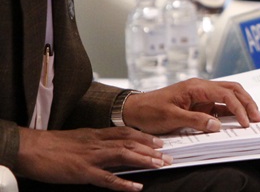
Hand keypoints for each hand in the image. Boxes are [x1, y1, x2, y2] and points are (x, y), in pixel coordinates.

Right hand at [17, 126, 170, 190]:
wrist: (32, 148)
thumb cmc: (53, 145)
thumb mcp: (79, 138)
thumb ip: (96, 141)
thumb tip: (111, 145)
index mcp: (97, 134)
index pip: (127, 132)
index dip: (146, 137)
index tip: (160, 141)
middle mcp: (98, 142)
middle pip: (131, 142)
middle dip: (152, 149)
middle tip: (168, 155)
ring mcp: (92, 157)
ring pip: (124, 155)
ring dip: (144, 160)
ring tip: (159, 165)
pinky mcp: (83, 172)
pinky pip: (107, 178)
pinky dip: (124, 183)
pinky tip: (136, 187)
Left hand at [122, 79, 259, 134]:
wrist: (134, 110)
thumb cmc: (149, 111)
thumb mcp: (171, 118)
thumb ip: (196, 121)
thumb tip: (217, 125)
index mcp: (196, 87)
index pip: (225, 94)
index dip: (238, 107)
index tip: (245, 122)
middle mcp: (201, 87)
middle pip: (232, 90)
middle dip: (247, 102)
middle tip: (257, 117)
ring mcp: (201, 95)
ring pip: (228, 96)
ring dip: (241, 105)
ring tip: (251, 118)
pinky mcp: (199, 104)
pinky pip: (218, 105)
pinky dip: (230, 112)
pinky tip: (236, 121)